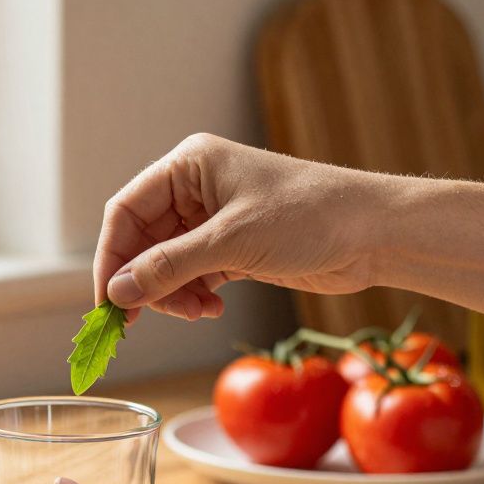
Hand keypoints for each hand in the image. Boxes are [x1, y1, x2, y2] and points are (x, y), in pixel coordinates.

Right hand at [95, 133, 385, 321]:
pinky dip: (193, 296)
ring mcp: (213, 220)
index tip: (108, 301)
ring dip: (171, 293)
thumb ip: (169, 266)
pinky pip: (192, 275)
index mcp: (189, 166)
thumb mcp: (231, 242)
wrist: (376, 234)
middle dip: (144, 281)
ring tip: (197, 311)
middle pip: (142, 241)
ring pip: (165, 264)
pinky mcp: (232, 248)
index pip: (125, 211)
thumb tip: (118, 292)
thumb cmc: (310, 216)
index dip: (111, 257)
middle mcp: (195, 189)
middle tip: (144, 317)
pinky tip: (211, 307)